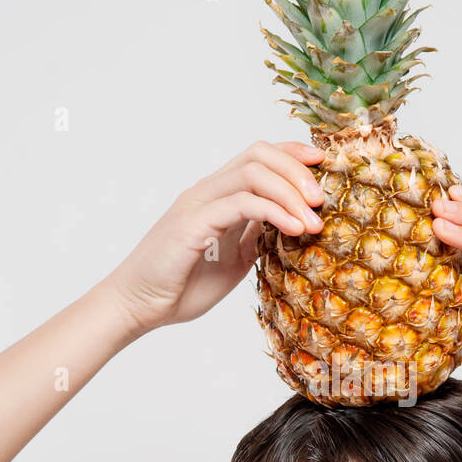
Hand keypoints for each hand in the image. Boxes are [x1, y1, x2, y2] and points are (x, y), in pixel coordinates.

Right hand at [104, 141, 325, 335]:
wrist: (138, 307)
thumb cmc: (180, 287)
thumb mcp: (233, 260)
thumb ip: (255, 238)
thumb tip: (287, 227)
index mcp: (216, 197)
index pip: (258, 157)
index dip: (293, 154)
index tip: (323, 168)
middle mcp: (207, 192)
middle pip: (259, 154)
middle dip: (297, 170)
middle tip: (322, 200)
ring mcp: (198, 203)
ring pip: (253, 172)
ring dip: (291, 192)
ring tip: (314, 220)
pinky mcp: (193, 223)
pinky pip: (241, 203)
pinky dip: (274, 211)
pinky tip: (295, 230)